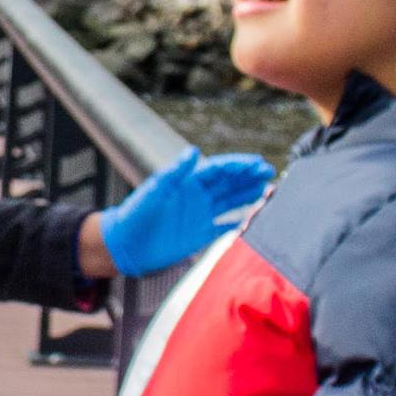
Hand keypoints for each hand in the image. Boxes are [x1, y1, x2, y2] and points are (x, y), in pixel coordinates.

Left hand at [95, 148, 273, 276]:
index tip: (257, 163)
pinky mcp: (199, 235)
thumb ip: (175, 172)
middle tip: (269, 172)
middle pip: (228, 183)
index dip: (238, 166)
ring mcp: (199, 216)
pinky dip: (237, 223)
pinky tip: (251, 219)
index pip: (218, 170)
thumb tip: (193, 150)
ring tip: (268, 189)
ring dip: (247, 195)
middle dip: (249, 177)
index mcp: (187, 183)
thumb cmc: (136, 214)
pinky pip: (223, 227)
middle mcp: (196, 197)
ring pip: (229, 202)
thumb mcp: (155, 190)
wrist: (125, 245)